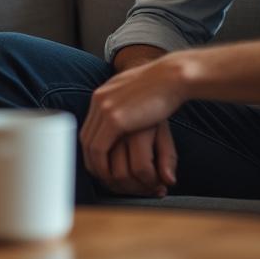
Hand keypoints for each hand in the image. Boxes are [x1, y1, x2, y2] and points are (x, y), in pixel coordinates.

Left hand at [80, 54, 187, 186]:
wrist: (173, 76)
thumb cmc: (165, 85)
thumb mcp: (141, 96)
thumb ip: (131, 111)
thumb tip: (132, 125)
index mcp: (104, 93)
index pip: (89, 127)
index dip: (95, 149)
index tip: (104, 164)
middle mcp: (99, 99)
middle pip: (86, 138)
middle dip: (93, 161)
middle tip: (106, 178)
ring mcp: (103, 108)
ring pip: (90, 147)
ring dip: (98, 167)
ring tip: (112, 181)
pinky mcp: (113, 118)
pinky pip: (99, 149)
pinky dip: (103, 165)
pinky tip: (114, 175)